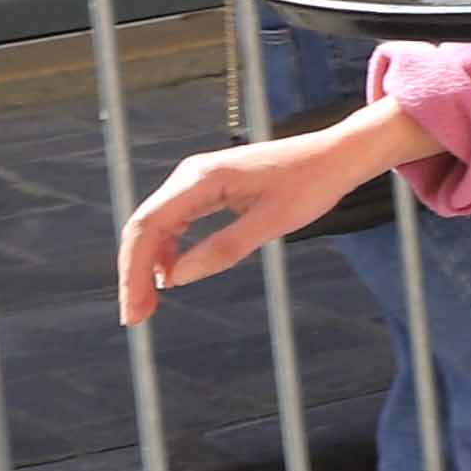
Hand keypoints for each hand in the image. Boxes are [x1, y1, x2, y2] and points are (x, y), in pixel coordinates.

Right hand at [118, 105, 436, 321]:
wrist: (336, 154)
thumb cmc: (312, 184)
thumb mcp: (274, 222)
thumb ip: (226, 248)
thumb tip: (178, 278)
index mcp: (201, 179)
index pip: (148, 228)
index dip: (134, 272)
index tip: (134, 309)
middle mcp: (191, 175)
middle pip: (144, 227)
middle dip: (135, 273)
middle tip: (137, 316)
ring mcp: (198, 179)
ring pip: (156, 225)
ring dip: (149, 264)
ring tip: (151, 303)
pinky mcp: (209, 187)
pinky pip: (176, 220)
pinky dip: (169, 249)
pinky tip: (172, 276)